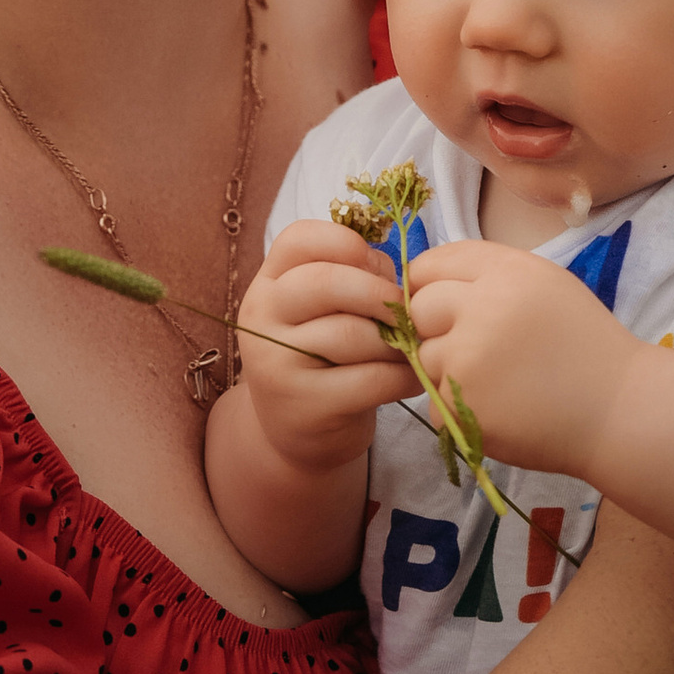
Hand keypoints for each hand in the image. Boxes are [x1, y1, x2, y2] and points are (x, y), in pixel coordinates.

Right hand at [236, 220, 407, 477]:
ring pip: (351, 333)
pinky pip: (370, 379)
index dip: (350, 245)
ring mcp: (276, 363)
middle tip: (406, 313)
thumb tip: (405, 275)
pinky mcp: (305, 406)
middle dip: (380, 293)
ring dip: (396, 341)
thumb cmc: (323, 358)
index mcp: (268, 282)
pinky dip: (403, 376)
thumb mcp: (323, 311)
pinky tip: (412, 377)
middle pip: (326, 282)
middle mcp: (262, 316)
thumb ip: (353, 278)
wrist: (296, 434)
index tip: (379, 269)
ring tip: (410, 349)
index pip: (299, 239)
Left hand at [404, 236, 634, 469]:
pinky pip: (436, 403)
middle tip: (474, 347)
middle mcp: (483, 308)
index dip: (429, 285)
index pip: (432, 264)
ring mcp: (468, 360)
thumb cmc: (584, 344)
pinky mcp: (463, 406)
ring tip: (499, 382)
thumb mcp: (546, 284)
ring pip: (425, 359)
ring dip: (449, 372)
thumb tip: (425, 283)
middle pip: (418, 309)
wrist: (619, 410)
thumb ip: (489, 276)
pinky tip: (501, 409)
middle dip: (435, 327)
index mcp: (507, 271)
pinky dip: (459, 409)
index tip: (441, 304)